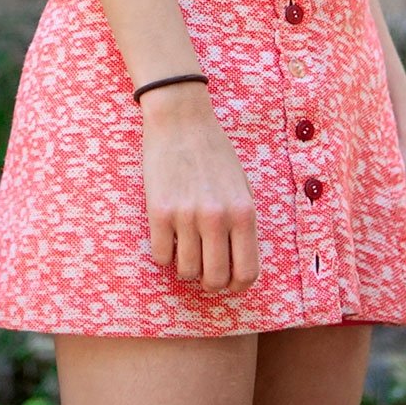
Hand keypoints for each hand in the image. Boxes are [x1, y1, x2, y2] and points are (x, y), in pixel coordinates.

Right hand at [140, 82, 259, 293]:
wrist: (181, 119)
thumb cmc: (214, 151)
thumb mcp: (241, 185)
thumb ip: (241, 222)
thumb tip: (236, 261)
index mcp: (243, 212)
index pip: (247, 272)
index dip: (237, 285)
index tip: (228, 281)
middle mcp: (217, 218)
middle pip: (215, 279)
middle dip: (210, 282)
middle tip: (204, 270)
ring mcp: (186, 216)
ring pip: (187, 271)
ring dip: (186, 267)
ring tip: (185, 248)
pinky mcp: (159, 212)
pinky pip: (161, 256)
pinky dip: (164, 254)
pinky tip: (167, 237)